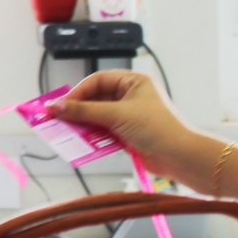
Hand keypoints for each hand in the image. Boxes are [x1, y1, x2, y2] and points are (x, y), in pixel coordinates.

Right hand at [47, 71, 198, 180]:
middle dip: (78, 109)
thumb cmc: (157, 128)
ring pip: (98, 116)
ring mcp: (129, 115)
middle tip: (58, 118)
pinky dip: (92, 135)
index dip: (78, 92)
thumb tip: (57, 107)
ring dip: (83, 124)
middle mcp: (131, 95)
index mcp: (133, 82)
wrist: (180, 157)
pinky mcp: (127, 132)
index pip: (98, 81)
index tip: (61, 104)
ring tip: (67, 131)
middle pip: (96, 98)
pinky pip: (103, 130)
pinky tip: (82, 141)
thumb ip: (84, 111)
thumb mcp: (117, 115)